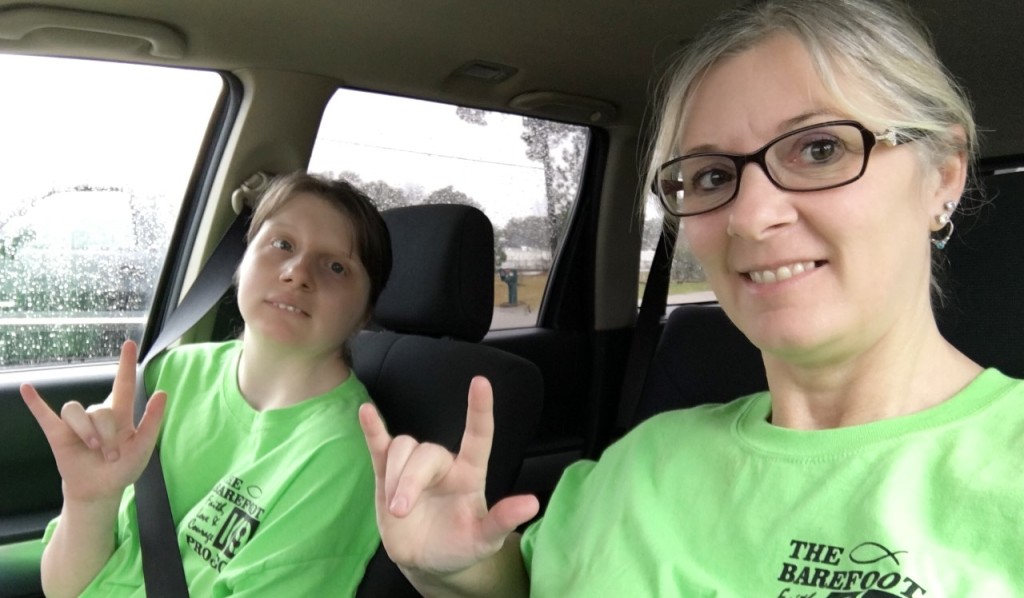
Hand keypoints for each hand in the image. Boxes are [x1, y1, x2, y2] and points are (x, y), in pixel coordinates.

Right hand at [21, 340, 166, 505]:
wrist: (101, 490)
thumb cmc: (124, 468)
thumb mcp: (144, 447)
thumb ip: (152, 421)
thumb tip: (162, 392)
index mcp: (120, 414)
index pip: (123, 383)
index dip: (126, 363)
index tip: (129, 343)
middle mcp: (97, 414)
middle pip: (100, 409)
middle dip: (107, 435)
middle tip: (113, 456)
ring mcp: (76, 424)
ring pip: (76, 410)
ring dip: (86, 431)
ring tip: (93, 449)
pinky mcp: (58, 434)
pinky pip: (45, 415)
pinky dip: (35, 402)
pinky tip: (26, 388)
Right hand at [359, 376, 538, 574]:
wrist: (428, 561)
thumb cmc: (461, 545)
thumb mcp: (485, 539)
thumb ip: (503, 521)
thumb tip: (532, 503)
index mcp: (469, 474)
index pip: (478, 437)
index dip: (479, 411)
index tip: (481, 383)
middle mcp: (443, 465)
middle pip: (425, 453)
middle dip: (410, 480)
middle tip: (401, 511)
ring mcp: (414, 468)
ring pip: (402, 448)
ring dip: (395, 476)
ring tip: (395, 509)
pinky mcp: (388, 475)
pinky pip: (381, 446)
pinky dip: (373, 430)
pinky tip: (365, 413)